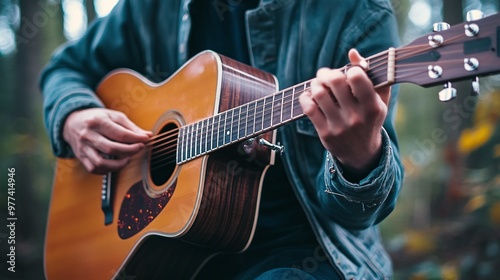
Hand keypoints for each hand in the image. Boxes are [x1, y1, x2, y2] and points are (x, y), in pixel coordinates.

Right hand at [63, 108, 151, 173]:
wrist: (72, 122)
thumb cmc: (97, 118)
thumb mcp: (114, 116)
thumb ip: (131, 127)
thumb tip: (147, 135)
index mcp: (97, 121)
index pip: (120, 134)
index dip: (136, 138)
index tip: (146, 139)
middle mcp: (88, 135)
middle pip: (112, 149)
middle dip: (130, 151)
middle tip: (139, 148)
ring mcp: (83, 147)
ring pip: (101, 163)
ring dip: (118, 164)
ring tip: (127, 158)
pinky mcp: (81, 157)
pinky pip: (94, 169)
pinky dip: (108, 170)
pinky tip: (116, 164)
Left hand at [299, 49, 390, 177]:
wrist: (361, 153)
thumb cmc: (370, 118)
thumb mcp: (378, 99)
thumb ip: (371, 74)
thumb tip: (352, 52)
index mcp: (372, 106)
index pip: (356, 76)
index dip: (349, 70)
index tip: (348, 74)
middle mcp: (356, 116)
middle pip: (334, 81)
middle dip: (326, 73)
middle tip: (325, 75)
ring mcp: (339, 126)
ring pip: (319, 93)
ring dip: (315, 84)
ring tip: (318, 86)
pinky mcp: (324, 133)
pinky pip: (308, 108)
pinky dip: (306, 97)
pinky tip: (310, 97)